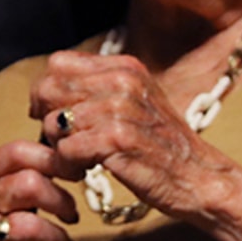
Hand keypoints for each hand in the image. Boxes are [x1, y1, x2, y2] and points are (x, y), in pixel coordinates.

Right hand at [0, 139, 82, 240]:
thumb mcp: (1, 194)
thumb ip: (27, 172)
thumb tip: (70, 149)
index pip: (18, 151)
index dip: (55, 160)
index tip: (77, 174)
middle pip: (29, 184)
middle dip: (61, 200)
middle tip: (72, 215)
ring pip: (28, 226)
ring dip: (57, 237)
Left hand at [30, 51, 241, 224]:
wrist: (200, 177)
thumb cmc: (160, 146)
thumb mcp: (133, 103)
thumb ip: (95, 90)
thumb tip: (41, 94)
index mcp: (124, 67)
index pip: (58, 63)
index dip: (46, 92)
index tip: (56, 116)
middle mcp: (122, 81)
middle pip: (49, 89)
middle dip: (47, 120)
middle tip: (65, 142)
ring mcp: (120, 108)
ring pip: (53, 123)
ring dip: (60, 148)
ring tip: (82, 160)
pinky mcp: (117, 139)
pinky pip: (65, 149)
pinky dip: (69, 166)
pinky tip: (86, 171)